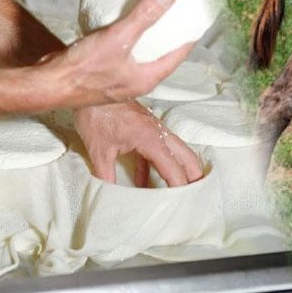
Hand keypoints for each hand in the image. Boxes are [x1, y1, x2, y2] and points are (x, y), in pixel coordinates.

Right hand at [43, 0, 193, 106]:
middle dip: (169, 38)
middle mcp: (137, 82)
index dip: (189, 37)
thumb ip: (145, 16)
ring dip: (148, 40)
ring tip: (152, 18)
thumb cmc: (84, 68)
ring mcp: (119, 80)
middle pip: (162, 57)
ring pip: (141, 57)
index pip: (179, 55)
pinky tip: (122, 27)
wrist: (49, 85)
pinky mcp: (103, 75)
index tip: (197, 21)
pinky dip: (128, 42)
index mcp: (148, 78)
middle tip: (176, 17)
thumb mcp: (119, 37)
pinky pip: (123, 56)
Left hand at [73, 101, 202, 186]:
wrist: (93, 90)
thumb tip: (108, 196)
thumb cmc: (97, 115)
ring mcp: (155, 130)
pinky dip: (160, 165)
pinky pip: (161, 149)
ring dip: (183, 168)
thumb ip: (107, 175)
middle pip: (187, 156)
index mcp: (151, 139)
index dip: (180, 186)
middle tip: (199, 194)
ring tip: (185, 188)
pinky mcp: (147, 128)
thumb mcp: (99, 150)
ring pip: (178, 151)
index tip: (185, 202)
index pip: (173, 168)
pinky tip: (146, 183)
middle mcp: (159, 133)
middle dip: (195, 175)